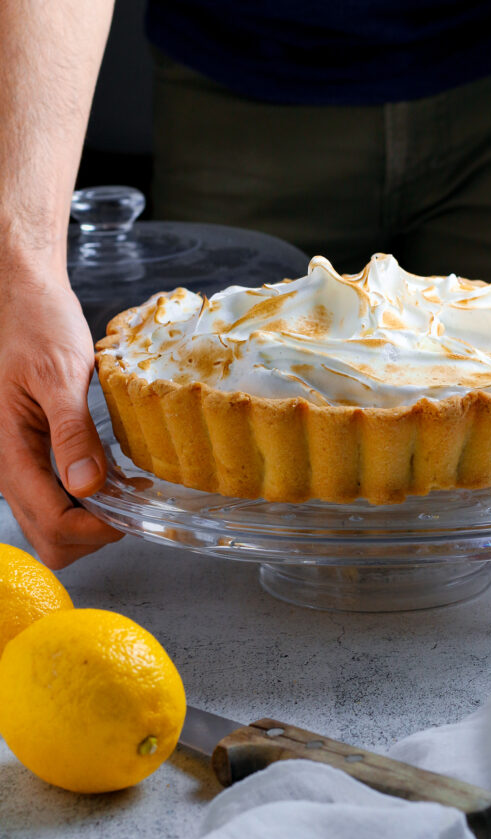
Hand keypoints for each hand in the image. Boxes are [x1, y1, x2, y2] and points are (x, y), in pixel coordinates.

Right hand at [0, 272, 122, 567]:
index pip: (52, 524)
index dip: (95, 529)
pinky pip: (55, 498)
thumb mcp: (60, 374)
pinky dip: (86, 501)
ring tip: (127, 490)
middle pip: (50, 538)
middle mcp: (8, 468)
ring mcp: (18, 464)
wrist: (23, 300)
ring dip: (90, 519)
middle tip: (131, 504)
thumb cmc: (37, 326)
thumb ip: (72, 431)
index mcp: (9, 452)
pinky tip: (113, 477)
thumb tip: (88, 485)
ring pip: (52, 524)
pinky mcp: (31, 456)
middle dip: (93, 533)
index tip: (132, 510)